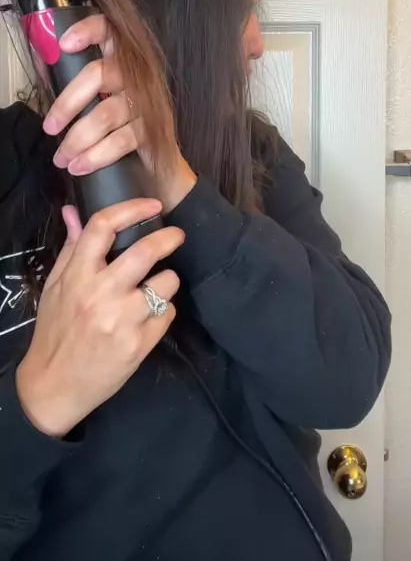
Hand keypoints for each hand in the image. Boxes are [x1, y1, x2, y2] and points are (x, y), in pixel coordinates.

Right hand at [16, 199, 183, 437]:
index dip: (132, 208)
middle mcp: (101, 294)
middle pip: (145, 251)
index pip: (103, 227)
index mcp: (78, 275)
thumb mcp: (56, 287)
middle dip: (168, 237)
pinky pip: (168, 313)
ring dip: (168, 279)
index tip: (152, 205)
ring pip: (166, 282)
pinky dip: (164, 310)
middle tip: (176, 235)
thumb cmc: (55, 331)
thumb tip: (74, 211)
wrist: (54, 385)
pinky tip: (151, 315)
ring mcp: (122, 320)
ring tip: (159, 285)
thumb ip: (71, 248)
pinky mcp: (139, 345)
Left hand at [43, 14, 196, 212]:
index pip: (109, 31)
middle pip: (99, 74)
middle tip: (49, 128)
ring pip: (104, 113)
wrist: (166, 170)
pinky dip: (95, 156)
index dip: (88, 30)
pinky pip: (119, 140)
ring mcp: (149, 103)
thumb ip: (87, 89)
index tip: (65, 45)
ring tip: (62, 158)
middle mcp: (140, 76)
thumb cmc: (129, 134)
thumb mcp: (109, 104)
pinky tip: (80, 166)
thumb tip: (48, 83)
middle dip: (67, 103)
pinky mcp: (154, 130)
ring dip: (76, 139)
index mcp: (125, 63)